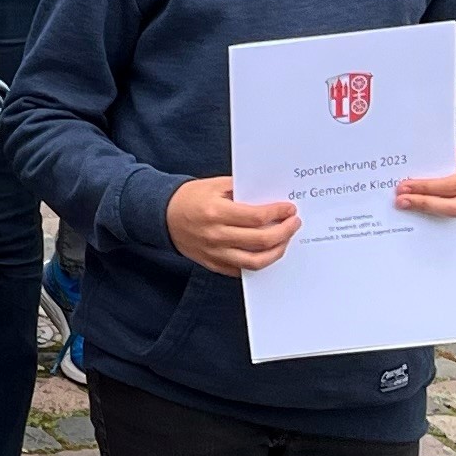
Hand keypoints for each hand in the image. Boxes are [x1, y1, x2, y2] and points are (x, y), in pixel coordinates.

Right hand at [166, 176, 300, 274]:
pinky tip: (266, 252)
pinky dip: (258, 263)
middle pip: (261, 240)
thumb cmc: (189, 198)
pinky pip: (242, 270)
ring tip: (284, 241)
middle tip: (294, 223)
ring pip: (255, 262)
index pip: (257, 217)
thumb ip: (242, 190)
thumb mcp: (215, 185)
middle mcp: (216, 235)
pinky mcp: (213, 264)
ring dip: (276, 252)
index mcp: (216, 212)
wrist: (162, 216)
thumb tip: (269, 197)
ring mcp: (215, 253)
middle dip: (285, 232)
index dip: (278, 213)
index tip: (289, 209)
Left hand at [394, 149, 455, 224]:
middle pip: (452, 207)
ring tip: (405, 209)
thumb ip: (437, 165)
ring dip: (425, 216)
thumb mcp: (455, 156)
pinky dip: (432, 222)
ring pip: (451, 220)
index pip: (450, 184)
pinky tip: (416, 217)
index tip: (403, 187)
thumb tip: (407, 174)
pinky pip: (451, 227)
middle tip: (400, 201)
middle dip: (423, 204)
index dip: (425, 187)